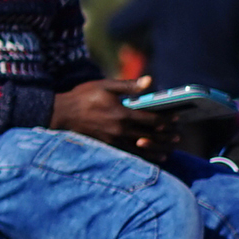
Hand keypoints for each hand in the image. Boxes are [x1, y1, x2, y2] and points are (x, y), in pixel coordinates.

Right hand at [50, 79, 168, 154]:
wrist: (61, 114)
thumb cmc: (83, 96)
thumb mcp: (106, 86)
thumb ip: (129, 85)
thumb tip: (150, 81)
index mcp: (122, 113)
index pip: (152, 119)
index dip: (166, 119)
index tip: (176, 119)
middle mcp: (120, 129)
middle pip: (150, 135)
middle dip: (165, 136)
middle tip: (177, 136)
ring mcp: (113, 140)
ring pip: (141, 148)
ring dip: (157, 149)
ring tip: (168, 150)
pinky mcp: (107, 146)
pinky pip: (129, 153)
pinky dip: (142, 156)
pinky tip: (149, 157)